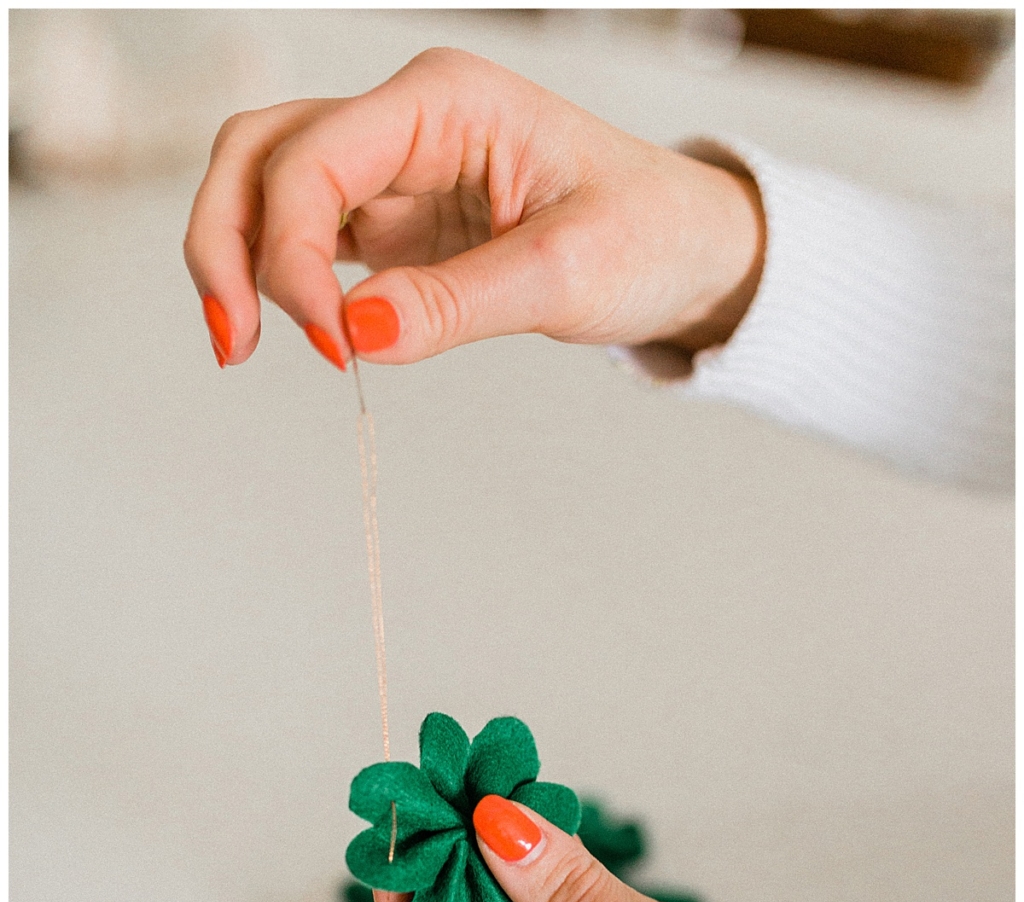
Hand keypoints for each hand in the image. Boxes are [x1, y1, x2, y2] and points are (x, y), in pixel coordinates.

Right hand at [184, 47, 764, 369]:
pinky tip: (290, 333)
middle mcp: (405, 121)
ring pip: (267, 189)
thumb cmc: (648, 235)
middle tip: (234, 344)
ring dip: (238, 260)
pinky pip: (306, 236)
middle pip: (260, 153)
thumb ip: (459, 302)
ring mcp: (392, 168)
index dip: (292, 252)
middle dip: (228, 243)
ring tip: (245, 346)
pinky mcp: (394, 220)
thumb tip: (360, 333)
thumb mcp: (567, 273)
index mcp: (445, 100)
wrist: (686, 250)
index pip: (315, 158)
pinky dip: (280, 281)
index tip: (328, 343)